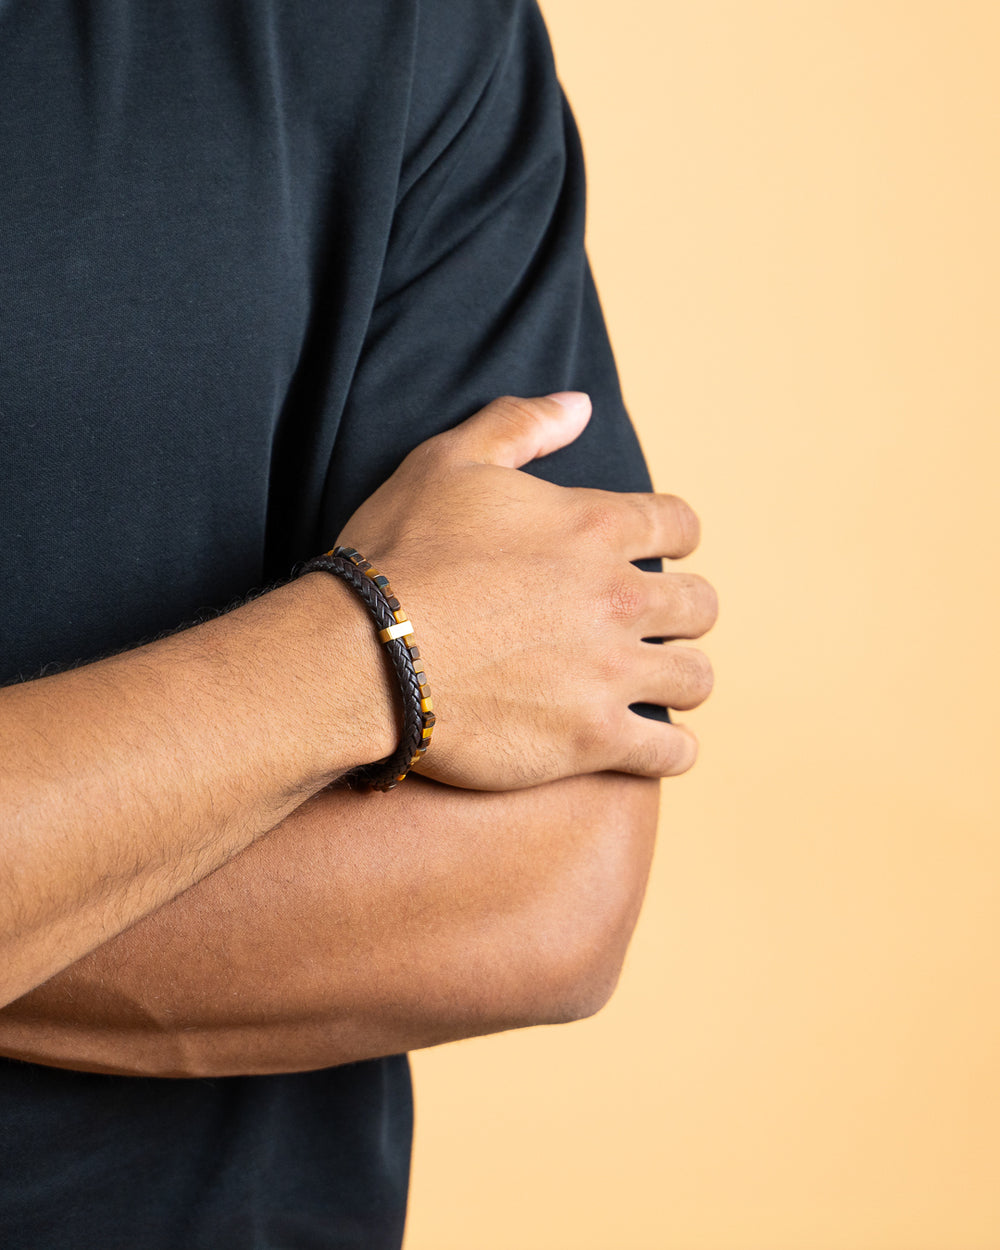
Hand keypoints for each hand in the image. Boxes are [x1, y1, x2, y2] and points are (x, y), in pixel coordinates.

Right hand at [336, 393, 716, 789]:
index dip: (675, 538)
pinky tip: (655, 749)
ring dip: (682, 679)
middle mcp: (619, 596)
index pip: (680, 525)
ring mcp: (610, 671)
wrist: (361, 653)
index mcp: (596, 527)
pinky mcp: (591, 737)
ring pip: (695, 678)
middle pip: (700, 604)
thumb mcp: (448, 461)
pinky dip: (671, 753)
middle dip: (684, 612)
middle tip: (653, 626)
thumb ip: (521, 424)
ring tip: (658, 687)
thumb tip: (581, 404)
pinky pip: (669, 754)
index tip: (659, 555)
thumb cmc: (399, 553)